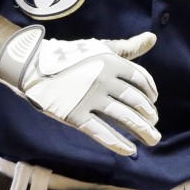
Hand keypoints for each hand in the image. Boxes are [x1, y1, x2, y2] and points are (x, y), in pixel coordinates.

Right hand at [0, 26, 159, 155]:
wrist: (34, 66)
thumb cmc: (71, 56)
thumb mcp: (100, 47)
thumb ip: (127, 47)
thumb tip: (152, 38)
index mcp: (111, 62)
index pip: (140, 79)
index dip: (150, 91)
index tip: (153, 101)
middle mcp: (103, 80)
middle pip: (135, 100)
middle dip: (149, 115)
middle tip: (154, 125)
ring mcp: (89, 98)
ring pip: (123, 117)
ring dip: (141, 130)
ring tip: (153, 139)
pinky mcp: (75, 115)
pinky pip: (101, 132)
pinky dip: (118, 143)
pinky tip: (130, 150)